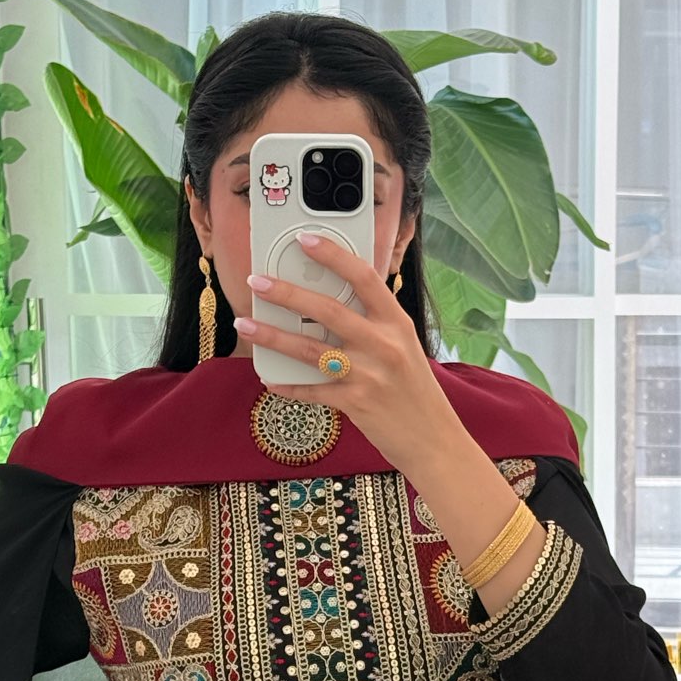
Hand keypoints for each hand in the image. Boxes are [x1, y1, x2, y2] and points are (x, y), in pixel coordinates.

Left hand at [233, 234, 462, 477]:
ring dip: (272, 336)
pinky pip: (312, 390)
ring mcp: (369, 374)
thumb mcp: (405, 348)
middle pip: (328, 309)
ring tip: (246, 324)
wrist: (434, 440)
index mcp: (398, 323)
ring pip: (310, 349)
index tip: (305, 239)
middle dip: (286, 293)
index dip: (333, 255)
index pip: (364, 277)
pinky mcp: (356, 402)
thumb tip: (331, 304)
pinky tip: (269, 379)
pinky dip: (288, 385)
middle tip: (257, 281)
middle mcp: (384, 345)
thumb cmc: (415, 393)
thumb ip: (375, 325)